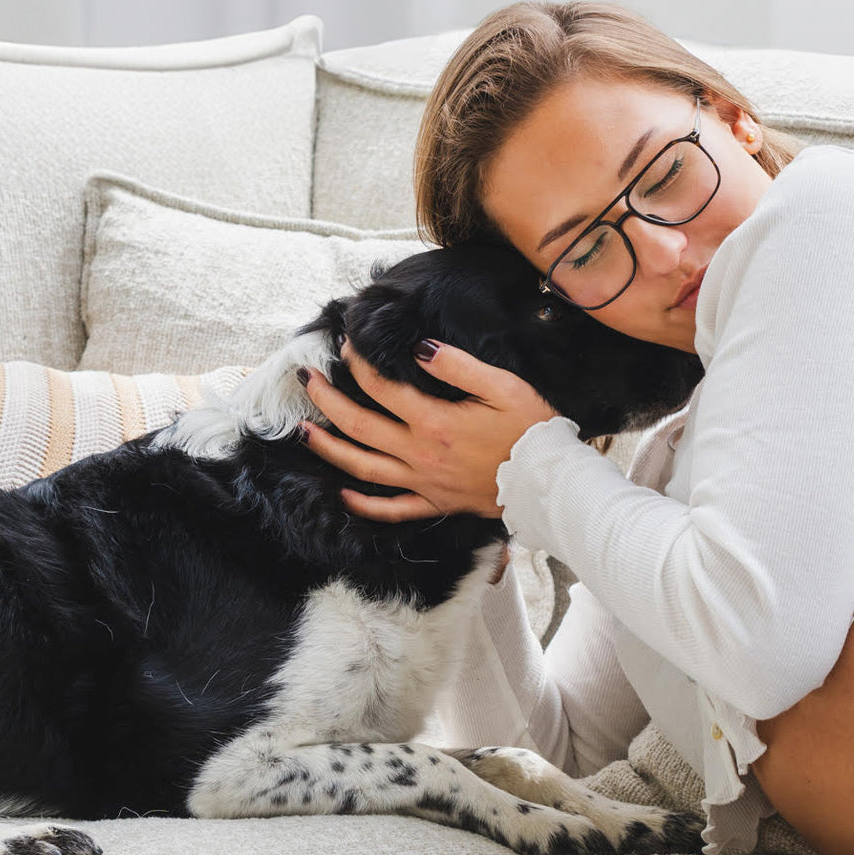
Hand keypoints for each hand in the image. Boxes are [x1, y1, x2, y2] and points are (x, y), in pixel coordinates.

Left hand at [300, 339, 557, 521]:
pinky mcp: (435, 503)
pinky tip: (344, 494)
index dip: (359, 364)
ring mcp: (424, 483)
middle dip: (327, 400)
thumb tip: (419, 349)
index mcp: (434, 422)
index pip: (382, 389)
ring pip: (364, 467)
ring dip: (330, 449)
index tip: (345, 345)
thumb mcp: (502, 386)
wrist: (549, 481)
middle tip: (307, 378)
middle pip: (360, 426)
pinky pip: (392, 509)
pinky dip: (365, 504)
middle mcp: (420, 455)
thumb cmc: (531, 431)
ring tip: (304, 432)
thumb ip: (457, 366)